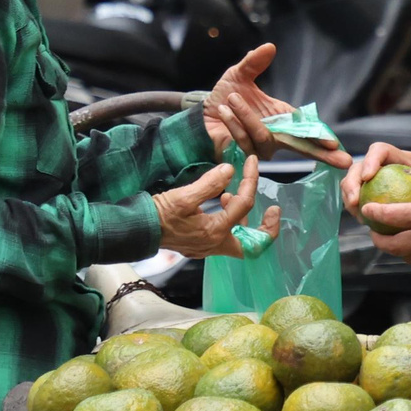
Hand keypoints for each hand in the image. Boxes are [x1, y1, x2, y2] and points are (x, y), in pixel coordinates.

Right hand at [155, 155, 278, 258]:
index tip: (251, 162)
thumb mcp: (183, 197)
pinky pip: (225, 236)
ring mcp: (207, 247)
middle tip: (274, 210)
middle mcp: (215, 244)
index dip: (250, 180)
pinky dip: (230, 220)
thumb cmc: (157, 215)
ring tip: (234, 195)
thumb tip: (230, 170)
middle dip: (268, 228)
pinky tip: (220, 201)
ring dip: (246, 220)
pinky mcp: (199, 244)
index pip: (244, 203)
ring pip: (240, 240)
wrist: (136, 230)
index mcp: (215, 232)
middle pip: (254, 244)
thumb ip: (209, 183)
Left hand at [205, 44, 350, 164]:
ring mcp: (259, 148)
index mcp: (281, 117)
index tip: (337, 145)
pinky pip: (244, 139)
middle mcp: (274, 135)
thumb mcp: (239, 75)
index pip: (306, 129)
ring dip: (247, 115)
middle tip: (343, 162)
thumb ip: (254, 62)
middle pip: (302, 148)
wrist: (200, 114)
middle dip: (320, 153)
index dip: (321, 137)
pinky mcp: (243, 155)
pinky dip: (234, 121)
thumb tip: (270, 46)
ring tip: (231, 98)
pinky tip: (224, 110)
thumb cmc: (224, 96)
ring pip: (263, 136)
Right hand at [340, 141, 410, 211]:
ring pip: (353, 185)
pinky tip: (364, 222)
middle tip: (355, 201)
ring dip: (349, 198)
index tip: (369, 177)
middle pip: (359, 167)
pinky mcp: (371, 200)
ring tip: (357, 214)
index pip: (380, 150)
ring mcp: (375, 185)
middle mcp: (384, 169)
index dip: (371, 160)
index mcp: (400, 159)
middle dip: (352, 182)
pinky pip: (357, 203)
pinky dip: (356, 211)